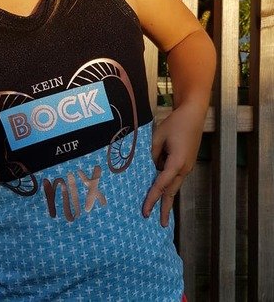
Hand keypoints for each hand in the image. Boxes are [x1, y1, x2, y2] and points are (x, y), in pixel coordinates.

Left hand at [142, 104, 204, 226]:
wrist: (193, 115)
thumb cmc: (175, 123)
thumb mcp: (157, 137)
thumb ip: (150, 154)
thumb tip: (145, 167)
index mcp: (177, 162)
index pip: (161, 185)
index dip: (152, 198)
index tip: (145, 211)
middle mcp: (184, 168)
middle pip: (172, 192)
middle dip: (165, 208)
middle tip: (159, 224)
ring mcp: (186, 166)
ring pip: (174, 185)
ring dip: (166, 197)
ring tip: (158, 212)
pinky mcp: (186, 162)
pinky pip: (174, 177)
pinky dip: (167, 185)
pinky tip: (159, 190)